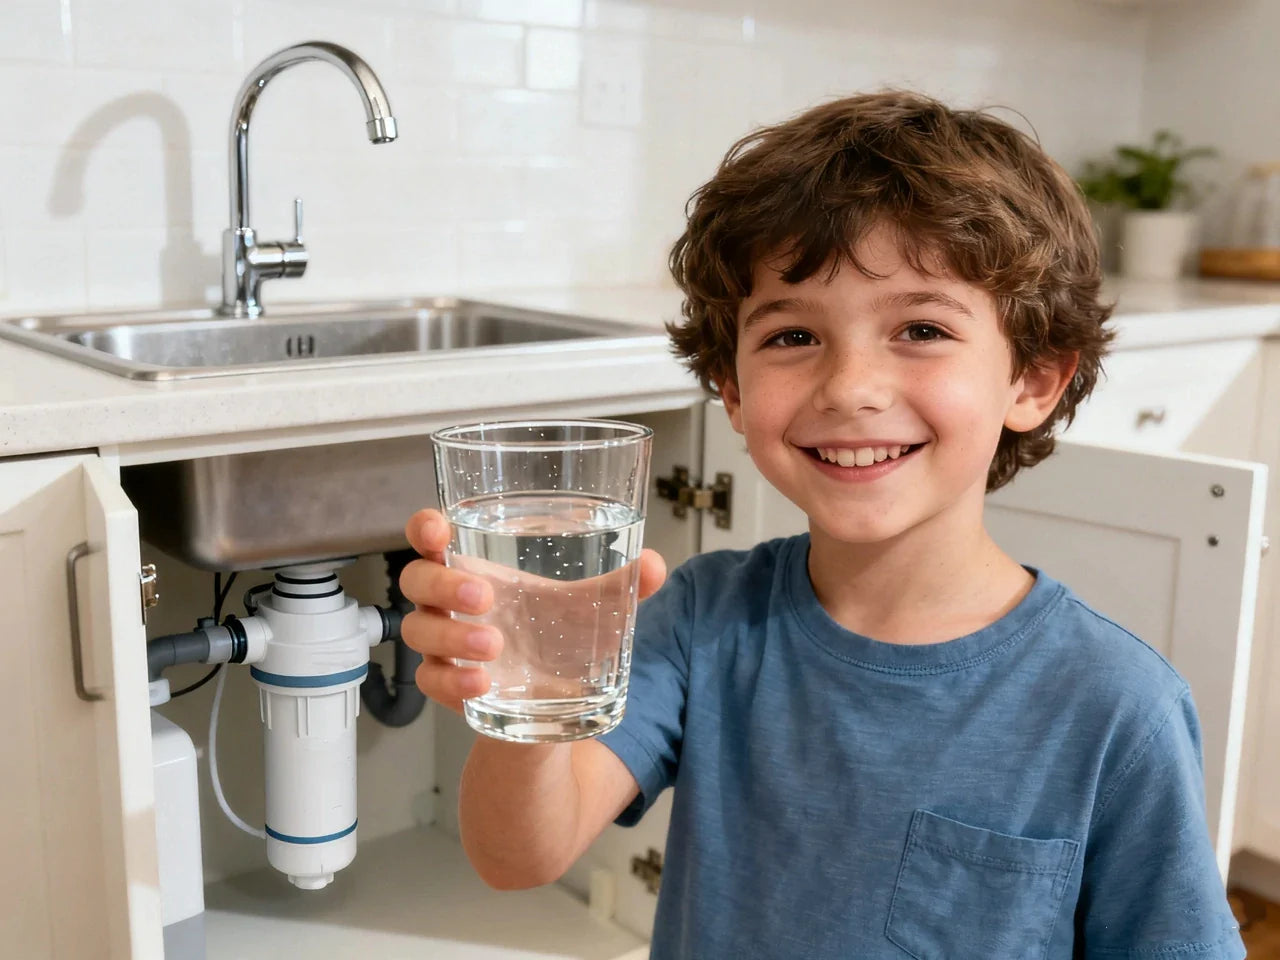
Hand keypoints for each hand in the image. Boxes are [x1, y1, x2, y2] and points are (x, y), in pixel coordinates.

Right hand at [399, 508, 667, 715]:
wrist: (554, 706)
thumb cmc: (558, 637)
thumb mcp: (592, 609)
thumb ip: (622, 586)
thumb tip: (655, 564)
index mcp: (476, 566)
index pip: (430, 536)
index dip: (424, 527)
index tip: (437, 530)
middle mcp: (451, 602)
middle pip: (416, 581)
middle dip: (443, 585)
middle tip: (485, 596)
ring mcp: (445, 645)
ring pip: (418, 632)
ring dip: (452, 637)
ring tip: (495, 648)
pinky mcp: (448, 685)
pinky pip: (430, 681)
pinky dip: (453, 683)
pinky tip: (481, 685)